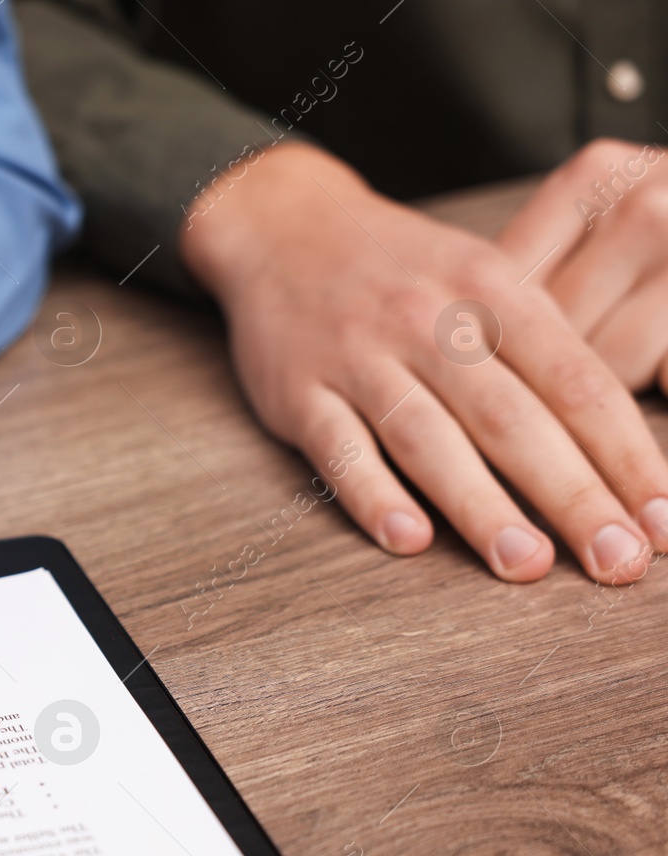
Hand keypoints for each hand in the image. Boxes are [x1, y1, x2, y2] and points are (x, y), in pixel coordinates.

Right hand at [179, 142, 667, 583]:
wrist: (286, 228)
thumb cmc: (404, 271)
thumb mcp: (487, 278)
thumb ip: (544, 352)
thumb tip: (622, 453)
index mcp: (492, 291)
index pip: (576, 383)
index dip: (626, 456)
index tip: (662, 520)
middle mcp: (428, 322)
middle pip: (512, 419)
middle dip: (572, 495)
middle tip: (618, 560)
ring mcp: (358, 357)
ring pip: (427, 439)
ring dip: (480, 507)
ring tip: (527, 565)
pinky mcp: (298, 391)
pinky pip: (338, 449)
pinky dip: (372, 495)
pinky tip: (407, 541)